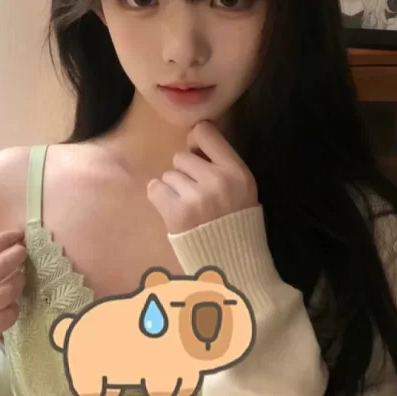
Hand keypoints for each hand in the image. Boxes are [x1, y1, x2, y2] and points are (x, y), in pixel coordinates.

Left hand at [146, 120, 258, 234]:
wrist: (231, 263)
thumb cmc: (233, 223)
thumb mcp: (242, 189)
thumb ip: (222, 163)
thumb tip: (192, 136)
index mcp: (238, 172)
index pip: (205, 132)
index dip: (195, 141)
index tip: (197, 156)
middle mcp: (218, 181)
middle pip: (182, 157)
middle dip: (185, 173)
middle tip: (197, 195)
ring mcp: (197, 197)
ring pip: (168, 175)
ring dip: (174, 189)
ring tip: (190, 208)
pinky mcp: (177, 213)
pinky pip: (155, 188)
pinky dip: (160, 199)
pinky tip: (174, 211)